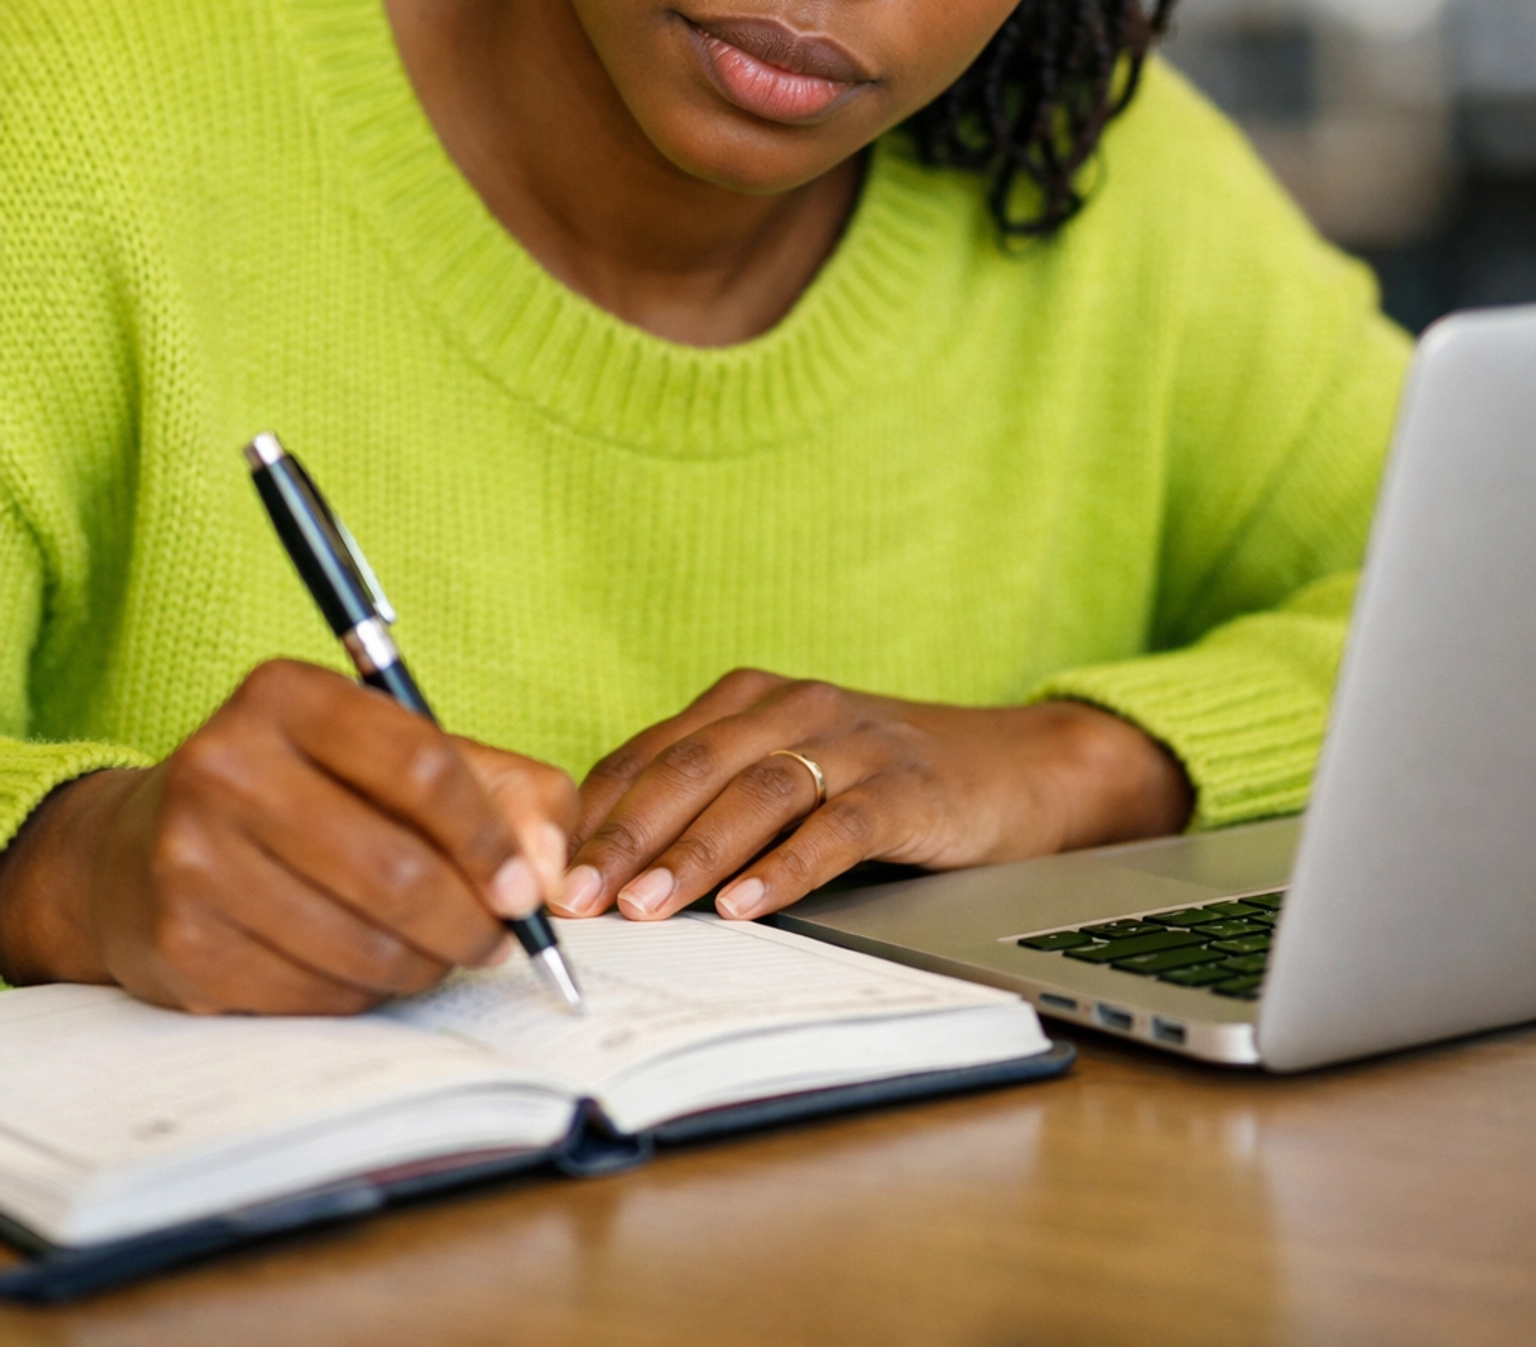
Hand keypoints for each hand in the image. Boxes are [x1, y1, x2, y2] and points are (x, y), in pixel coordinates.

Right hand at [0, 660, 576, 1013]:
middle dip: (468, 921)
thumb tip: (550, 876)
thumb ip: (508, 794)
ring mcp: (192, 857)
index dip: (490, 839)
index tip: (525, 890)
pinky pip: (313, 995)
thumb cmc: (305, 794)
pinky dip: (361, 995)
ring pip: (360, 943)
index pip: (420, 766)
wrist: (136, 851)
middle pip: (395, 868)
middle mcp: (226, 764)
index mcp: (288, 696)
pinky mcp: (179, 944)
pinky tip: (363, 970)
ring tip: (433, 954)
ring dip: (422, 966)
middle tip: (495, 941)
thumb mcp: (403, 756)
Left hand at [553, 670, 1191, 924]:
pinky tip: (749, 906)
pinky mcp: (906, 786)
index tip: (546, 871)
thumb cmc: (877, 783)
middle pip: (692, 766)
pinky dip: (788, 867)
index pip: (652, 754)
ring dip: (694, 853)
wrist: (1012, 768)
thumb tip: (607, 870)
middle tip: (579, 896)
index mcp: (749, 699)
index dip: (595, 814)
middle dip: (627, 836)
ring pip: (756, 792)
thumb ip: (709, 803)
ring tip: (648, 908)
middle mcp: (793, 706)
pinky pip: (837, 826)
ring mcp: (852, 741)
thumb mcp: (786, 777)